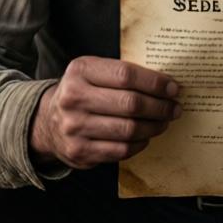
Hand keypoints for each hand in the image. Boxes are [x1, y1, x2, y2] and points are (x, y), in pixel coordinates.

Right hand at [29, 56, 180, 169]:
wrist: (47, 122)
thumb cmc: (81, 93)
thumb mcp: (92, 72)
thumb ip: (121, 74)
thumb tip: (166, 85)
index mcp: (80, 71)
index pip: (125, 75)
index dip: (155, 82)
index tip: (174, 88)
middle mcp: (73, 98)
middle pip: (130, 103)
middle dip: (160, 106)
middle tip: (174, 108)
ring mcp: (75, 127)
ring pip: (129, 129)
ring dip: (154, 126)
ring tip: (164, 122)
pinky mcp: (80, 151)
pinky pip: (122, 150)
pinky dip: (140, 143)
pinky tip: (145, 136)